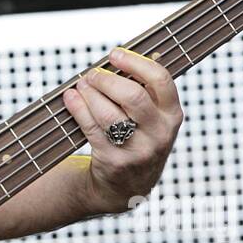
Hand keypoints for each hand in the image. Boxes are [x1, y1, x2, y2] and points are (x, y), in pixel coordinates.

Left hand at [63, 47, 183, 212]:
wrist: (126, 187)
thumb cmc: (136, 139)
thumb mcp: (152, 119)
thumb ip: (143, 92)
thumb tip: (117, 59)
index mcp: (172, 115)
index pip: (160, 80)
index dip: (135, 62)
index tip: (114, 54)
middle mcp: (160, 134)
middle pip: (132, 96)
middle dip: (106, 80)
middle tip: (92, 75)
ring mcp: (138, 150)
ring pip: (109, 113)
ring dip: (89, 93)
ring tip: (81, 85)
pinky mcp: (114, 161)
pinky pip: (92, 128)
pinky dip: (78, 108)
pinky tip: (71, 98)